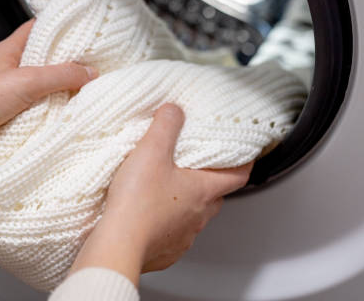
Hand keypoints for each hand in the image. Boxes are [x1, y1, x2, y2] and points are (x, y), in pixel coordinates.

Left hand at [0, 20, 97, 200]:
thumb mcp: (25, 81)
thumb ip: (61, 75)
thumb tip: (90, 72)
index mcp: (8, 51)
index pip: (38, 29)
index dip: (60, 26)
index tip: (85, 29)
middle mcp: (9, 71)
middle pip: (45, 61)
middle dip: (68, 64)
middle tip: (94, 65)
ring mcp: (9, 95)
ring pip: (43, 89)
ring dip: (61, 93)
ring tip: (86, 92)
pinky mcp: (10, 119)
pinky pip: (38, 113)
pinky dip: (51, 115)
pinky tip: (66, 117)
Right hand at [69, 104, 252, 285]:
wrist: (118, 244)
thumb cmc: (137, 202)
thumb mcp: (151, 151)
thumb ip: (165, 126)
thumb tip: (174, 111)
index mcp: (203, 191)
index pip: (238, 176)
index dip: (245, 163)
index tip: (245, 155)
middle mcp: (199, 216)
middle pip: (215, 195)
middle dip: (208, 180)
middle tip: (194, 165)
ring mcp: (183, 237)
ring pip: (194, 215)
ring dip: (185, 202)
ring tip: (165, 188)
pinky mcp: (165, 251)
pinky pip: (173, 234)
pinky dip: (166, 222)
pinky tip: (148, 213)